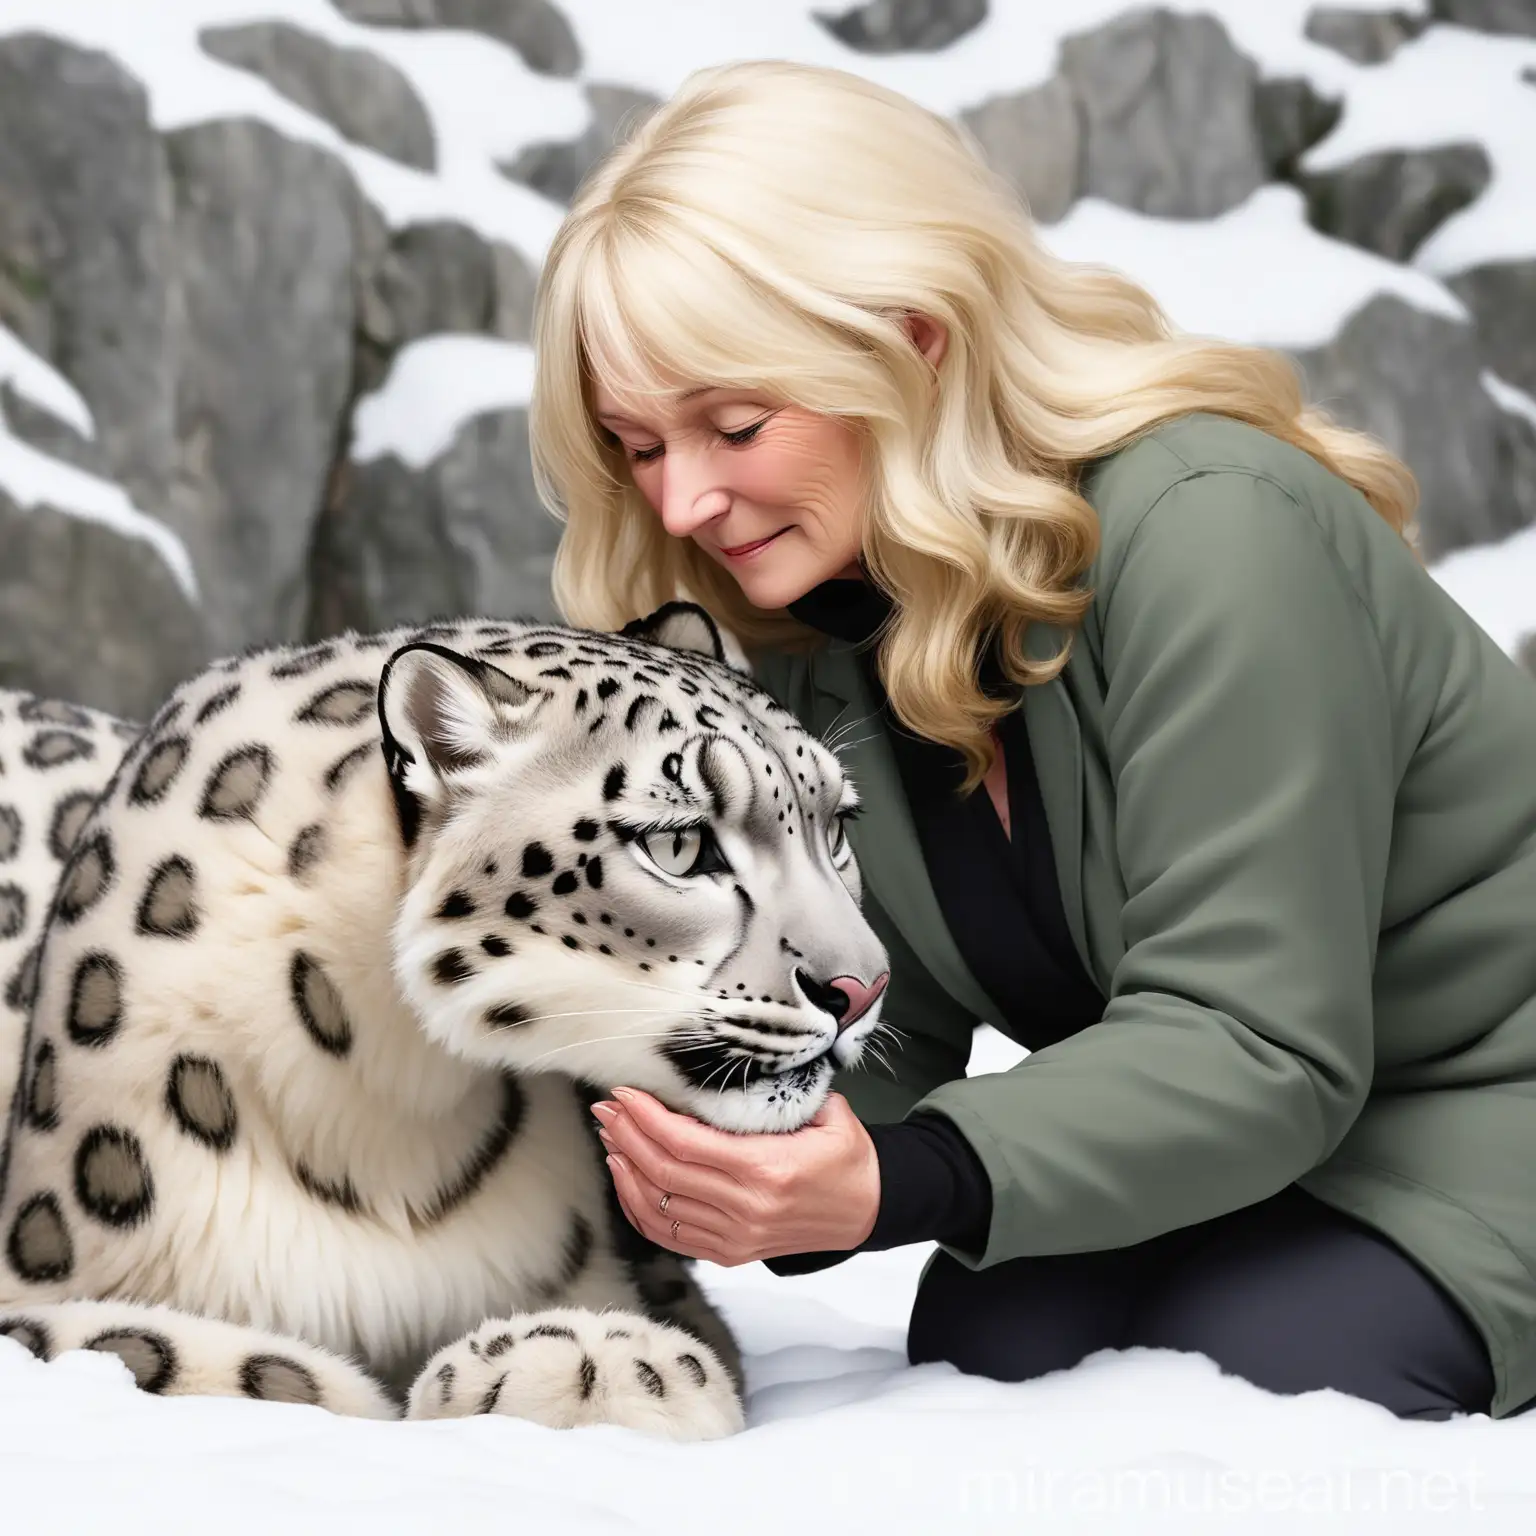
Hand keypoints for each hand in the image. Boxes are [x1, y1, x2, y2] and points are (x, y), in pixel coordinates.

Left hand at [588, 1087, 880, 1265]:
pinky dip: (639, 1208)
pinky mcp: (730, 1254)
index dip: (647, 1118)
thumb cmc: (847, 1158)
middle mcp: (746, 1209)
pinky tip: (626, 1180)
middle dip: (627, 1137)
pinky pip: (669, 1235)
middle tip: (607, 1109)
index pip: (686, 1144)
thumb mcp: (827, 1114)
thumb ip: (778, 1096)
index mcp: (767, 1170)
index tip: (626, 1094)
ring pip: (659, 1207)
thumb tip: (730, 1070)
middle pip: (663, 1173)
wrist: (867, 1210)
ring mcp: (735, 1238)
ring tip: (610, 1138)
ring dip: (626, 1170)